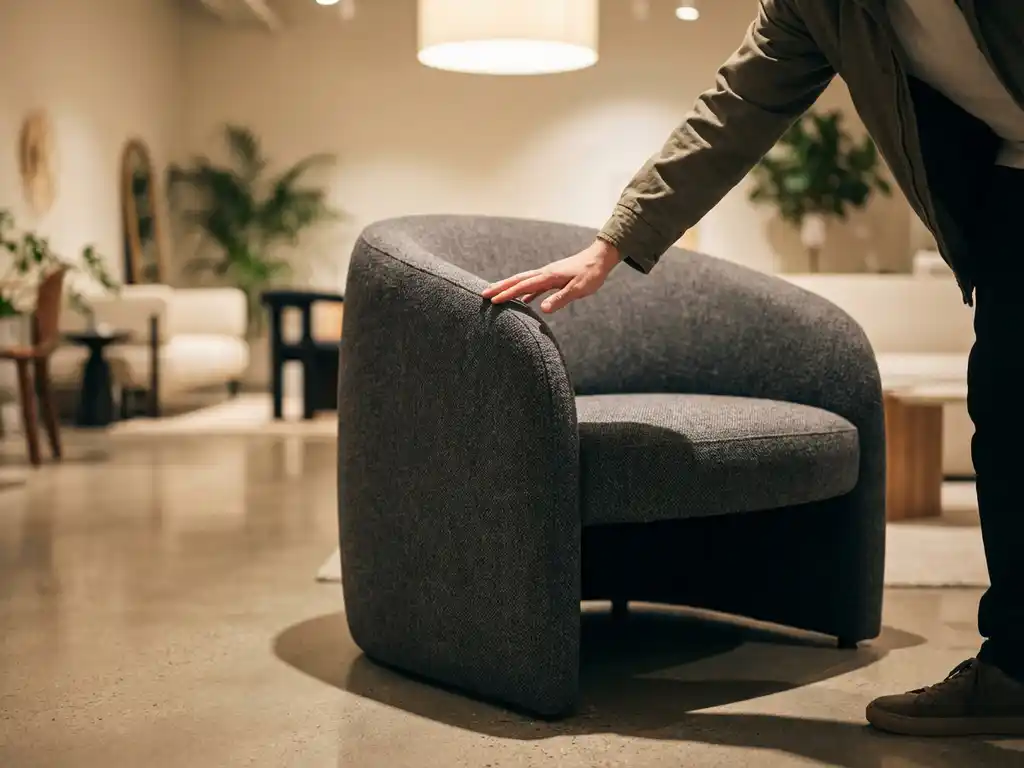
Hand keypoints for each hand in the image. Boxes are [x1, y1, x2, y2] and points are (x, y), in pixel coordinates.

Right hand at [481, 240, 620, 312]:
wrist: (600, 258)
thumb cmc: (591, 274)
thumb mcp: (578, 289)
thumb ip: (561, 299)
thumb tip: (543, 309)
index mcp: (548, 276)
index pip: (523, 286)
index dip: (507, 294)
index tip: (493, 300)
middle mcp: (545, 273)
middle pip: (518, 280)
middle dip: (500, 287)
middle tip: (483, 294)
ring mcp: (548, 275)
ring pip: (524, 282)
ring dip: (510, 288)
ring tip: (496, 296)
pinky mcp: (554, 278)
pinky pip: (535, 286)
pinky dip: (526, 292)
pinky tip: (524, 301)